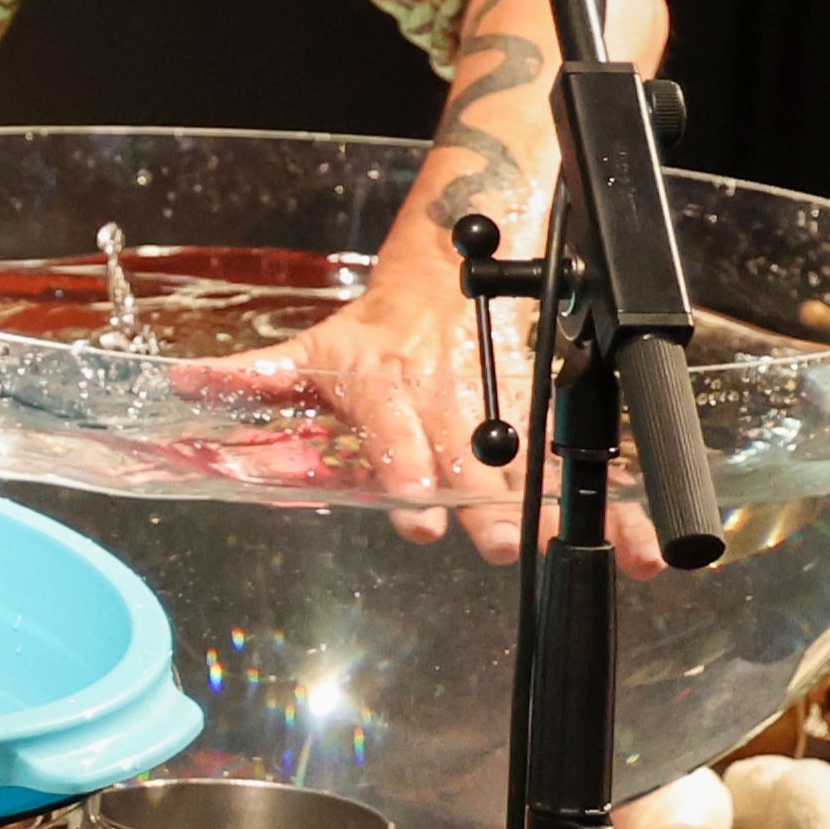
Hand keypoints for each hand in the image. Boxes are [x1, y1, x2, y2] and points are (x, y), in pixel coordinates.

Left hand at [181, 270, 662, 571]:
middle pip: (475, 457)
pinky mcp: (545, 418)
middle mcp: (451, 400)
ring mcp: (503, 410)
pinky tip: (649, 550)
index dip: (408, 469)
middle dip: (492, 504)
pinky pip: (584, 464)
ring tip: (611, 555)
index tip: (420, 518)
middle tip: (506, 544)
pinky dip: (622, 506)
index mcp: (389, 384)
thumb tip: (180, 383)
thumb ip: (251, 376)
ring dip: (570, 510)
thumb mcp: (310, 349)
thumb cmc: (372, 330)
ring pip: (540, 464)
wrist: (446, 273)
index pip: (396, 431)